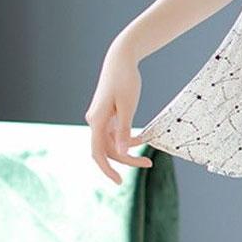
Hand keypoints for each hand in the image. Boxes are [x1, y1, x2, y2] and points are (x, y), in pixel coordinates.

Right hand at [84, 38, 152, 184]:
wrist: (120, 59)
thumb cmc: (125, 80)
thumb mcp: (128, 105)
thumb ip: (124, 129)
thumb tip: (122, 151)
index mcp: (96, 120)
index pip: (98, 153)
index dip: (107, 170)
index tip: (119, 182)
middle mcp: (94, 121)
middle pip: (107, 150)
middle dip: (126, 160)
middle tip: (148, 164)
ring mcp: (99, 118)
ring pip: (111, 142)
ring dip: (127, 150)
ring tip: (147, 157)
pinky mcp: (106, 114)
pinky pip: (114, 133)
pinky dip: (127, 138)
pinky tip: (142, 139)